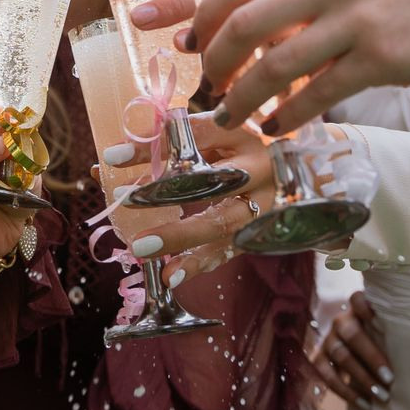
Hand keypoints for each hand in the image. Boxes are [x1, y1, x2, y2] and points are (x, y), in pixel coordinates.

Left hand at [100, 115, 270, 267]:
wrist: (305, 176)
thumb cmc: (242, 153)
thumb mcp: (214, 141)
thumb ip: (166, 151)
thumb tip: (103, 168)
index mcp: (239, 133)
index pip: (193, 134)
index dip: (153, 145)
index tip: (112, 156)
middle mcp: (256, 167)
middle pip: (210, 180)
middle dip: (165, 191)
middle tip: (124, 200)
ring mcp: (265, 204)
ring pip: (222, 221)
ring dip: (180, 236)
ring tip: (141, 247)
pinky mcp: (264, 232)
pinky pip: (229, 251)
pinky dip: (198, 263)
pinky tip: (171, 275)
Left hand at [189, 0, 409, 131]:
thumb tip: (275, 12)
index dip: (203, 17)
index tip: (189, 44)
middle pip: (242, 23)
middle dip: (212, 63)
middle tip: (205, 88)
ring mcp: (360, 17)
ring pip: (272, 65)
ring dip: (242, 98)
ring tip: (232, 118)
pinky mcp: (387, 57)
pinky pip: (318, 95)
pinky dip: (288, 117)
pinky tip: (280, 129)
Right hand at [309, 293, 393, 409]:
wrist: (360, 349)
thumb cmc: (383, 338)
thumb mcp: (387, 329)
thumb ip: (396, 330)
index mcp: (358, 308)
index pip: (358, 299)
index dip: (368, 309)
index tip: (384, 322)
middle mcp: (340, 321)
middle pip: (352, 334)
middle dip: (372, 358)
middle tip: (390, 379)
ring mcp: (328, 340)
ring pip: (341, 356)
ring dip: (362, 378)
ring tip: (382, 395)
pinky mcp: (319, 359)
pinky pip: (328, 376)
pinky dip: (347, 392)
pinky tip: (365, 404)